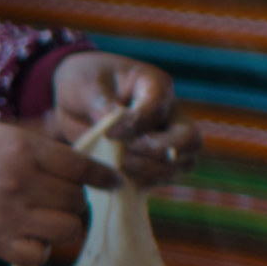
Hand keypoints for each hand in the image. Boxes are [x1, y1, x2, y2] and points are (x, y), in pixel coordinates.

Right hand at [0, 118, 113, 265]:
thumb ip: (36, 133)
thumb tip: (68, 129)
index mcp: (22, 149)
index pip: (81, 165)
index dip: (102, 175)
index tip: (111, 181)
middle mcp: (21, 183)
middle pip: (77, 200)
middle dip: (77, 199)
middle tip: (64, 196)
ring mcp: (8, 216)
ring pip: (67, 230)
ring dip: (64, 225)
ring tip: (51, 218)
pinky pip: (37, 256)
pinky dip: (39, 250)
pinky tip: (31, 238)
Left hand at [51, 50, 199, 186]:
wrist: (77, 101)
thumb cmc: (84, 85)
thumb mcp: (85, 86)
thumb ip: (101, 104)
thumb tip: (114, 126)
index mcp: (153, 85)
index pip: (158, 107)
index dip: (136, 123)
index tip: (109, 133)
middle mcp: (169, 112)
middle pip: (190, 139)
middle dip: (159, 151)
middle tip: (126, 151)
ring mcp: (167, 138)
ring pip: (184, 162)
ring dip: (152, 170)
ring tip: (120, 164)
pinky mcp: (154, 160)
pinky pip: (165, 177)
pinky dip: (145, 181)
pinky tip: (120, 175)